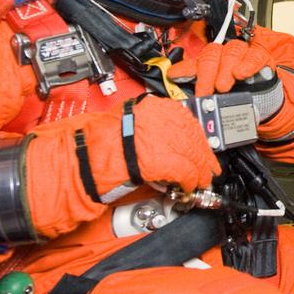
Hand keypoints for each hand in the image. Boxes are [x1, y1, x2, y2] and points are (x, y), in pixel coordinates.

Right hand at [67, 95, 218, 195]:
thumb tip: (169, 139)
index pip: (187, 120)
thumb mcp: (127, 122)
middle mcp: (161, 119)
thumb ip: (151, 126)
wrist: (84, 158)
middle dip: (203, 155)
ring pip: (194, 154)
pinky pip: (186, 171)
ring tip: (200, 180)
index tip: (202, 146)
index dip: (197, 137)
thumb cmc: (97, 143)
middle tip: (208, 167)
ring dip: (199, 170)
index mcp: (153, 107)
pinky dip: (190, 181)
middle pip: (193, 137)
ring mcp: (162, 139)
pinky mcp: (162, 160)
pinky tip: (189, 187)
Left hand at [168, 39, 276, 97]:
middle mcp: (225, 53)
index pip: (194, 61)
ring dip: (225, 69)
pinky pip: (254, 55)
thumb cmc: (238, 96)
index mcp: (211, 61)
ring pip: (231, 51)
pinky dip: (247, 64)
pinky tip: (242, 73)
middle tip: (205, 91)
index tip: (174, 77)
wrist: (263, 102)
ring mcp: (243, 53)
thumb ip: (199, 92)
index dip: (184, 68)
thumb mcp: (216, 96)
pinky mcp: (261, 56)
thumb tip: (180, 95)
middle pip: (212, 54)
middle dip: (206, 74)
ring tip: (223, 86)